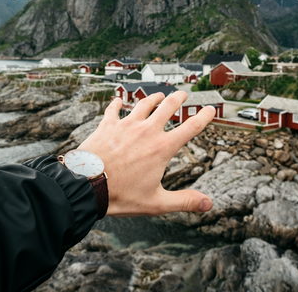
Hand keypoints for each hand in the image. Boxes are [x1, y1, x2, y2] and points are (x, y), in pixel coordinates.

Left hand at [78, 91, 214, 217]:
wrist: (87, 185)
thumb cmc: (121, 195)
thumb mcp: (156, 203)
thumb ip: (184, 201)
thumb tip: (208, 203)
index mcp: (161, 148)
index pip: (190, 128)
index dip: (203, 117)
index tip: (211, 109)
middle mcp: (146, 131)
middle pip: (168, 107)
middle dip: (178, 98)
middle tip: (184, 94)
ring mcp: (126, 125)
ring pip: (144, 104)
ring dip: (153, 98)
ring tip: (159, 95)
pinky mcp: (107, 125)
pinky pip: (113, 109)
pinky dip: (117, 103)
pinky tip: (118, 100)